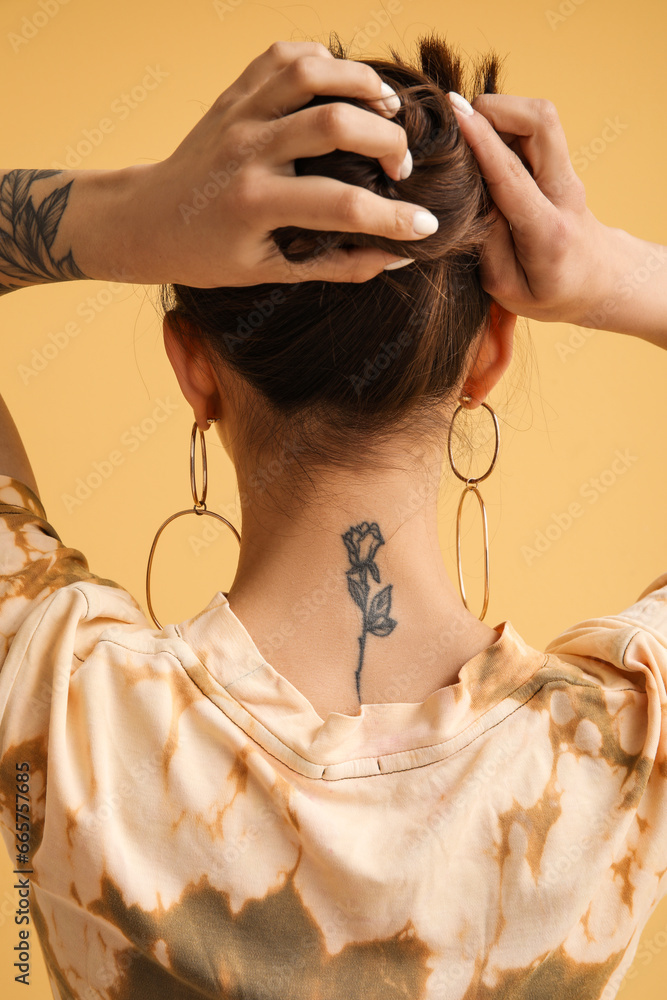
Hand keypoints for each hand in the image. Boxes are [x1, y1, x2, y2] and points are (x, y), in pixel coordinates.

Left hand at [125, 40, 437, 286]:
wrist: (148, 219)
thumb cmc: (211, 254)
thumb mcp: (272, 272)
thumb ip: (338, 265)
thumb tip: (397, 255)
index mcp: (255, 204)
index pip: (341, 205)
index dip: (393, 219)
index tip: (424, 227)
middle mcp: (246, 151)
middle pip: (335, 123)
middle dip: (387, 141)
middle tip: (401, 166)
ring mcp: (238, 113)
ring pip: (312, 71)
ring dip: (363, 84)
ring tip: (389, 110)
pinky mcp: (234, 92)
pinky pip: (286, 55)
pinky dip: (325, 62)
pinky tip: (343, 88)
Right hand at [448, 93, 615, 324]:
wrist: (596, 280)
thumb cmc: (548, 292)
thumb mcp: (507, 288)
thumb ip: (487, 243)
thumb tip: (468, 195)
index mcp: (547, 231)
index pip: (512, 174)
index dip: (481, 140)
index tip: (454, 116)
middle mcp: (563, 192)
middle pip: (541, 121)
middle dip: (496, 108)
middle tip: (460, 123)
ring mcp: (565, 172)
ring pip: (538, 115)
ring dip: (499, 114)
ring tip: (469, 139)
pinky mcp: (558, 162)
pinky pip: (532, 126)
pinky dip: (503, 124)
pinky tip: (484, 147)